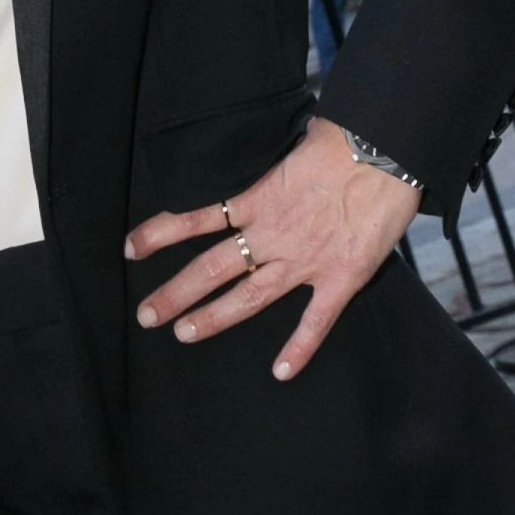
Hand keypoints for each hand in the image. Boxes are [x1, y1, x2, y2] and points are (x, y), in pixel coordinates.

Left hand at [127, 115, 420, 380]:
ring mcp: (303, 260)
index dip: (163, 233)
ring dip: (215, 317)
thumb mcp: (291, 150)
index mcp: (256, 201)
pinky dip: (298, 348)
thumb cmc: (338, 142)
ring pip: (250, 297)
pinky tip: (281, 372)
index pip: (198, 220)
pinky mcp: (339, 279)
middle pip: (213, 268)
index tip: (132, 248)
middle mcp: (271, 235)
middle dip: (177, 292)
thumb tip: (275, 172)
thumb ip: (274, 176)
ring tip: (183, 334)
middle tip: (146, 315)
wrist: (382, 152)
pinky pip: (315, 320)